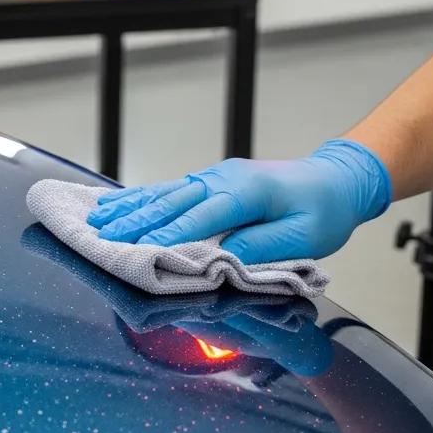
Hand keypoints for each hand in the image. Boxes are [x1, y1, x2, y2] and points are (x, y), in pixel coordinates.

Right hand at [87, 139, 390, 262]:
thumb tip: (220, 257)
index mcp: (247, 191)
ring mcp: (215, 176)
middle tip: (100, 237)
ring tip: (96, 221)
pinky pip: (169, 189)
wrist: (336, 178)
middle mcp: (224, 178)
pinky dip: (140, 197)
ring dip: (129, 208)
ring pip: (164, 193)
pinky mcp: (211, 180)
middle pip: (171, 201)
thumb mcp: (305, 237)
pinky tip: (115, 203)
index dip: (167, 235)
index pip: (199, 216)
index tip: (137, 251)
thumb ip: (261, 246)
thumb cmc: (324, 211)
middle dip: (133, 222)